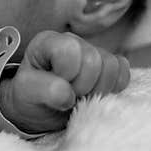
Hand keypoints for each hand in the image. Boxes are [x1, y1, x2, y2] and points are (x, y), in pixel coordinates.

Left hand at [0, 31, 130, 133]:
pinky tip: (94, 94)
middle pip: (94, 60)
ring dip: (97, 90)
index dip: (66, 74)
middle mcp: (73, 41)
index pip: (70, 50)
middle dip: (82, 86)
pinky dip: (112, 89)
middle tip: (69, 96)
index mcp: (48, 41)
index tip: (55, 87)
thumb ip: (43, 90)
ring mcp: (93, 51)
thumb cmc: (30, 97)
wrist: (41, 109)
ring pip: (112, 66)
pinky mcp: (110, 66)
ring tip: (80, 97)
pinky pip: (124, 74)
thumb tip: (67, 94)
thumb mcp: (26, 94)